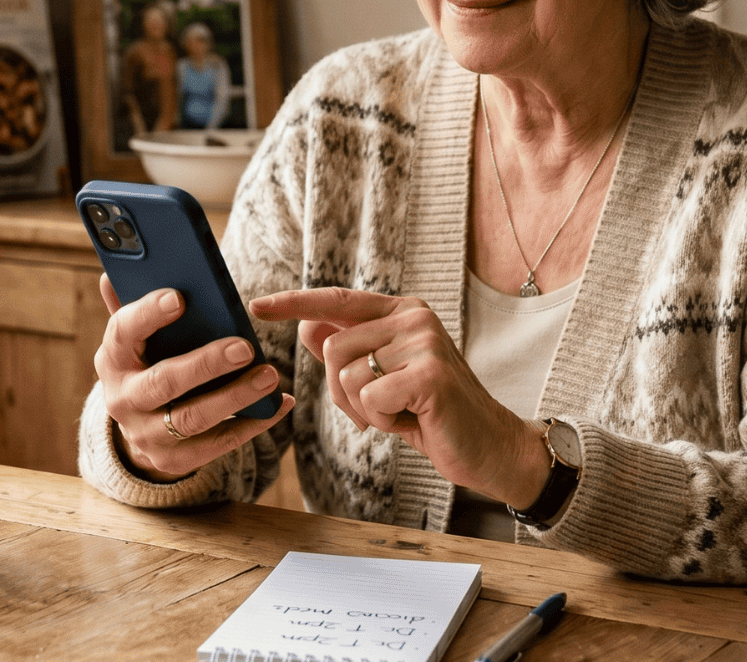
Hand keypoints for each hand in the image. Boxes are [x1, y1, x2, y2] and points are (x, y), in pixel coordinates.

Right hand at [94, 274, 294, 482]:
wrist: (139, 428)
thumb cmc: (146, 365)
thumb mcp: (133, 339)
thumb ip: (131, 307)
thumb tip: (112, 273)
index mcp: (113, 358)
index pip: (123, 332)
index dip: (148, 314)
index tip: (180, 298)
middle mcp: (122, 399)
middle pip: (164, 382)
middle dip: (206, 364)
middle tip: (245, 346)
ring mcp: (146, 434)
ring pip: (193, 418)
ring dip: (235, 397)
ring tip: (269, 375)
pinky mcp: (173, 460)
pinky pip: (217, 445)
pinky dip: (252, 425)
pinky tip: (279, 405)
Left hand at [249, 288, 547, 508]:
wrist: (489, 447)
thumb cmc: (434, 414)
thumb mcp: (385, 378)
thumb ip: (350, 349)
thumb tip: (307, 327)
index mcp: (402, 312)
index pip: (336, 300)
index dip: (293, 303)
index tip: (256, 305)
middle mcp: (413, 318)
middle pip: (332, 348)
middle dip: (343, 392)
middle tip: (380, 410)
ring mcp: (424, 342)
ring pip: (346, 376)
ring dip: (364, 409)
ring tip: (401, 413)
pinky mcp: (429, 374)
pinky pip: (368, 399)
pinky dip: (382, 421)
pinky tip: (413, 421)